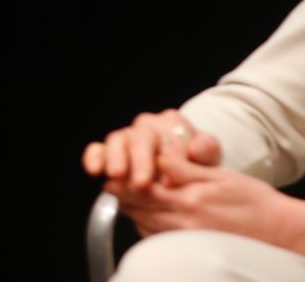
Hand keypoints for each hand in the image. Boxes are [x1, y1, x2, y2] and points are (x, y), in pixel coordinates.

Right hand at [81, 107, 220, 191]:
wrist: (183, 176)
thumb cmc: (197, 166)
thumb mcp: (210, 158)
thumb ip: (206, 151)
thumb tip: (194, 150)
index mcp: (173, 123)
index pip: (170, 133)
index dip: (170, 155)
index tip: (172, 178)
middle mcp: (147, 126)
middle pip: (142, 137)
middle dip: (141, 160)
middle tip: (142, 182)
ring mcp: (127, 137)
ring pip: (117, 140)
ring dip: (116, 158)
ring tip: (117, 176)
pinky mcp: (108, 151)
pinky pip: (97, 149)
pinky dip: (94, 157)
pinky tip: (95, 170)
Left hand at [111, 142, 294, 239]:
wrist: (283, 233)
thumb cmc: (256, 202)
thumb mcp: (220, 175)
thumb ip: (185, 169)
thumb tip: (159, 157)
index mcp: (190, 202)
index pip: (143, 193)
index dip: (122, 183)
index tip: (110, 174)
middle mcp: (186, 226)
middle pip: (139, 212)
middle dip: (123, 197)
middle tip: (112, 184)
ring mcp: (189, 242)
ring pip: (147, 228)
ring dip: (135, 212)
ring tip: (127, 198)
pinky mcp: (194, 251)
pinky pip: (162, 241)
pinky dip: (150, 227)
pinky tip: (151, 217)